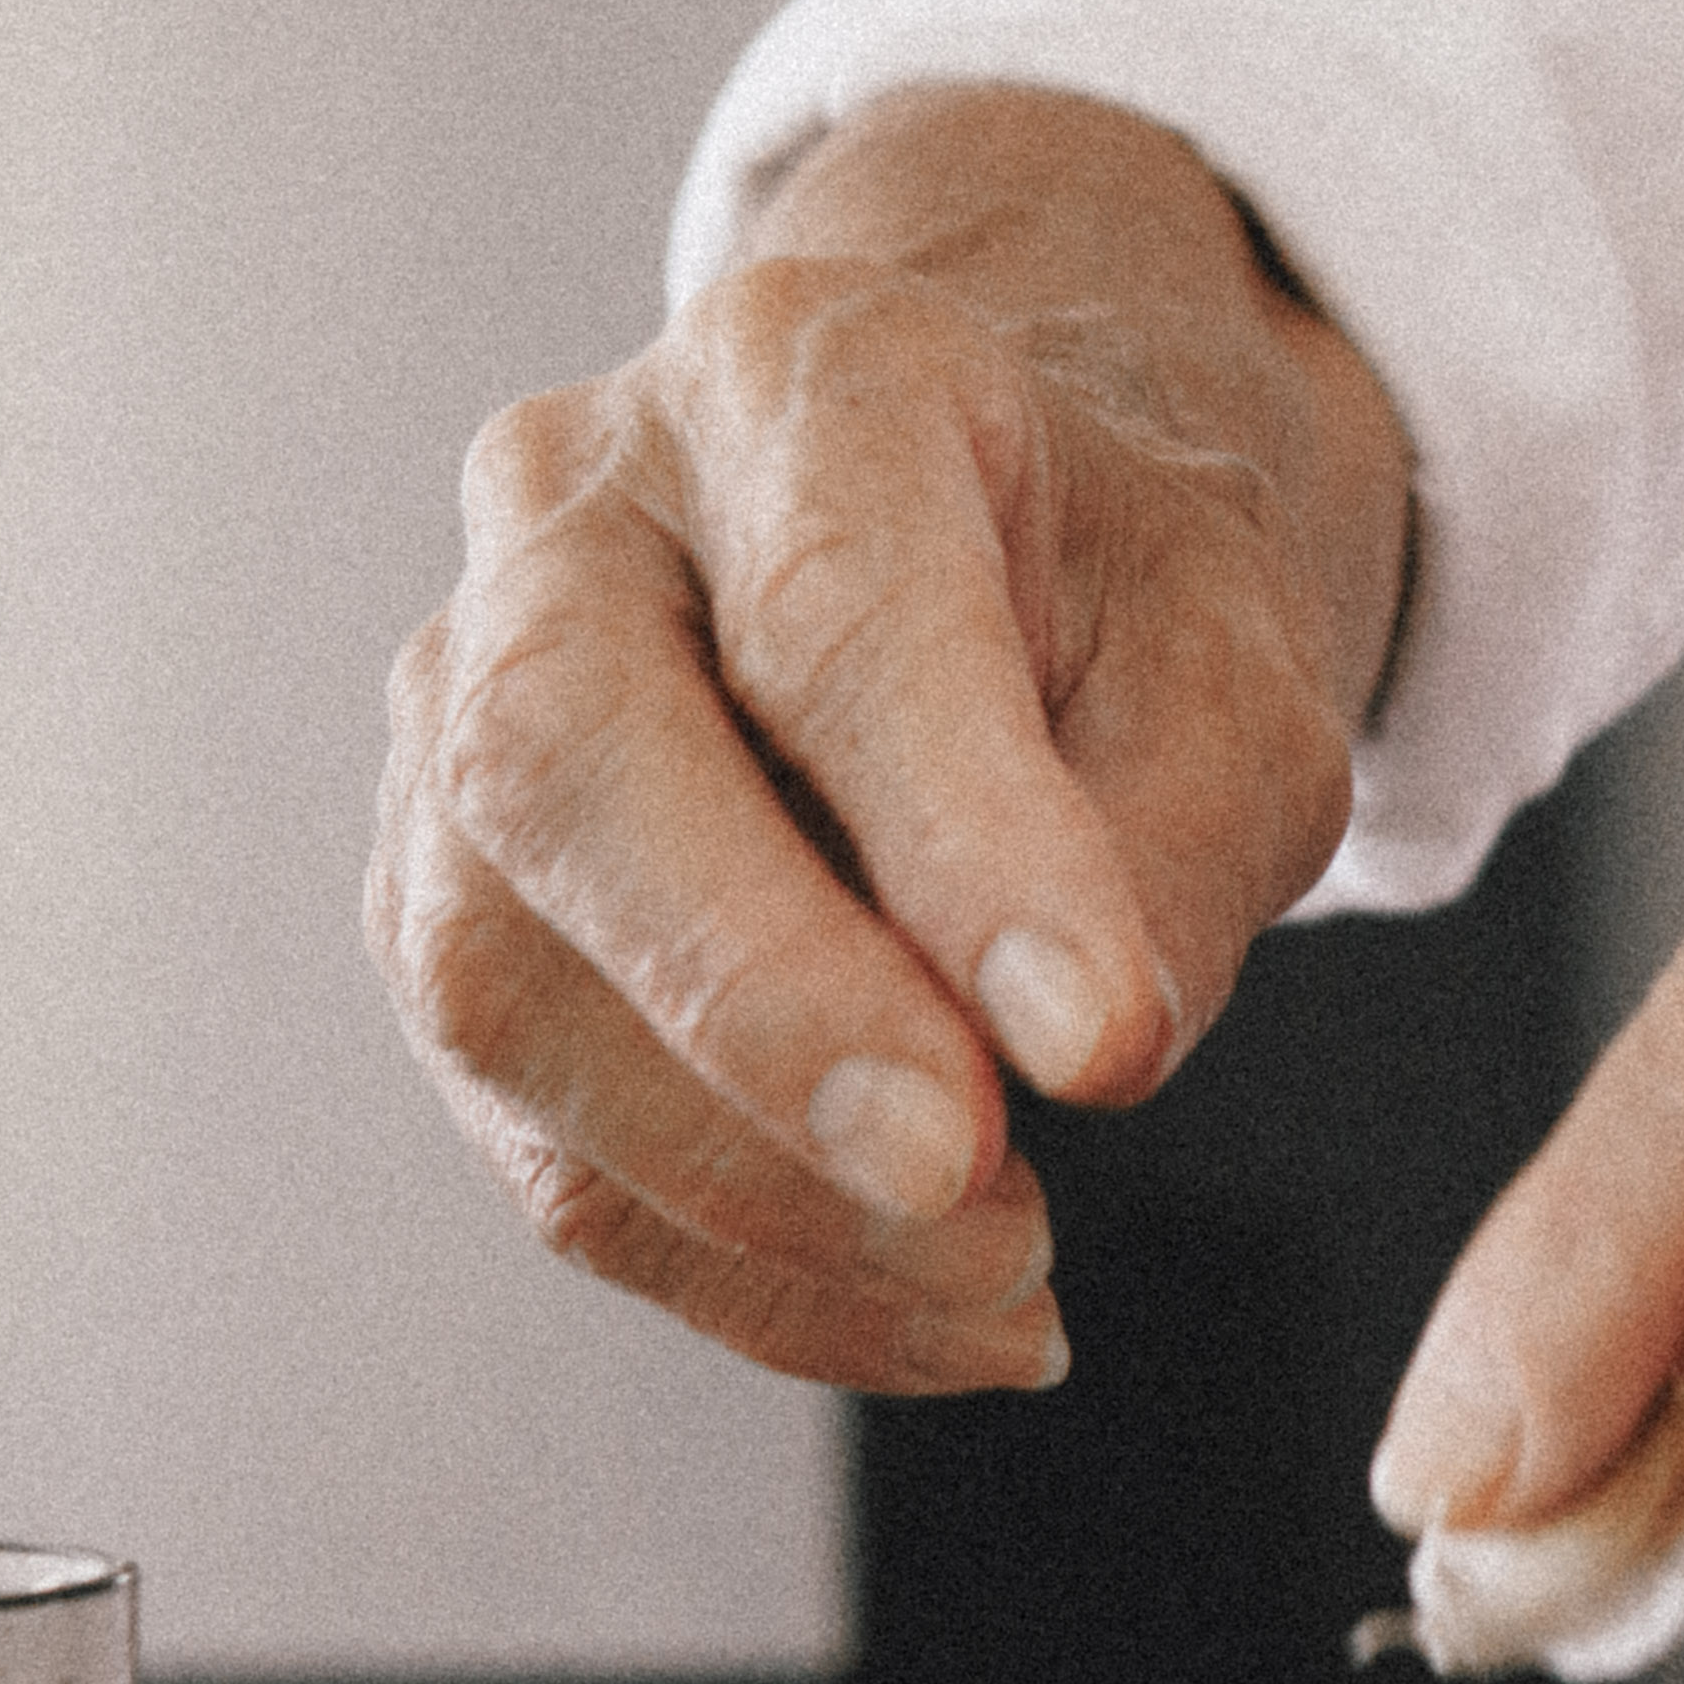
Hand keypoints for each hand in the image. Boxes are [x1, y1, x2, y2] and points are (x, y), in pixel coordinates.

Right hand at [371, 86, 1404, 1389]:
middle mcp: (572, 512)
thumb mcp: (1239, 657)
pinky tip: (926, 1306)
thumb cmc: (1111, 588)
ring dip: (756, 1186)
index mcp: (802, 378)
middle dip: (768, 1012)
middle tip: (970, 1184)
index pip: (839, 606)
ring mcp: (454, 705)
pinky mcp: (444, 902)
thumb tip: (1080, 1055)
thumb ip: (1181, 827)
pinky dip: (735, 1263)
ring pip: (502, 977)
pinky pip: (534, 1127)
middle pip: (566, 759)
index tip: (1099, 1049)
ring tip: (1007, 1276)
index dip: (960, 844)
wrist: (997, 545)